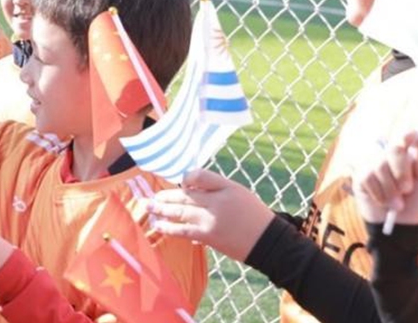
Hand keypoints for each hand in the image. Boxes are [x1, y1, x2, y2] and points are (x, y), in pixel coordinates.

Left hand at [147, 169, 274, 261]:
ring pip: (180, 212)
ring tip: (148, 208)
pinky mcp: (209, 237)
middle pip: (185, 195)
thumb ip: (214, 188)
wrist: (268, 242)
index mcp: (226, 187)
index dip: (186, 178)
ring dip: (161, 210)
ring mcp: (211, 220)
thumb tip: (188, 187)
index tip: (181, 182)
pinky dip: (170, 228)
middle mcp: (217, 202)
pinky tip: (159, 226)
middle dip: (166, 196)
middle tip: (152, 197)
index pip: (199, 175)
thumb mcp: (238, 193)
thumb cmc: (253, 215)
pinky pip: (184, 231)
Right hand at [354, 131, 417, 226]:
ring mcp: (371, 165)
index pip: (403, 137)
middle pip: (393, 149)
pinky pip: (366, 178)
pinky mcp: (359, 177)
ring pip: (379, 166)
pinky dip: (378, 194)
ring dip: (390, 189)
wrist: (401, 227)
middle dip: (401, 172)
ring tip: (397, 204)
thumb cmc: (417, 203)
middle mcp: (387, 155)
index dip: (404, 137)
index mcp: (406, 154)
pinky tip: (383, 203)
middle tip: (407, 189)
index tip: (411, 136)